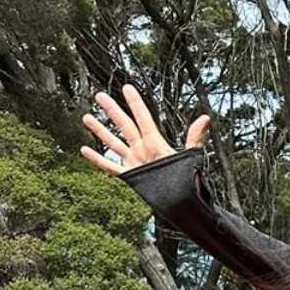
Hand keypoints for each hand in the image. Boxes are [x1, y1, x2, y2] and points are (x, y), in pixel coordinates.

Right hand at [78, 83, 209, 176]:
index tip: (127, 87)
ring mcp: (134, 161)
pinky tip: (84, 149)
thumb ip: (194, 137)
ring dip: (100, 130)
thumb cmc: (187, 180)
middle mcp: (142, 149)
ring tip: (86, 116)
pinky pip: (109, 166)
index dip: (136, 103)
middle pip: (124, 125)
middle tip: (100, 95)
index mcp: (155, 143)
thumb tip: (205, 118)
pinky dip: (96, 159)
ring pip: (113, 142)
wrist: (180, 202)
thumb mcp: (190, 156)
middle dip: (112, 110)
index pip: (143, 118)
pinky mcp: (129, 175)